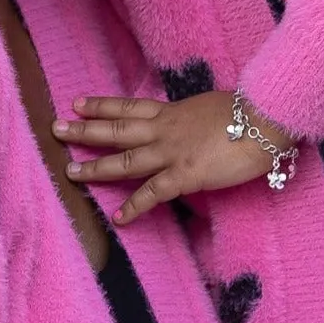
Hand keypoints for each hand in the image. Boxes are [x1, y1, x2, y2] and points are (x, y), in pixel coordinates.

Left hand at [53, 89, 280, 225]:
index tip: (77, 103)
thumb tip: (190, 123)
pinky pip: (154, 193)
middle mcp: (165, 130)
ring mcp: (172, 152)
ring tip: (71, 172)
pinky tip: (118, 219)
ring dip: (96, 167)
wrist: (267, 119)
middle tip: (56, 129)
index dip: (101, 105)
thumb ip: (193, 118)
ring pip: (125, 159)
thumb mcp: (211, 108)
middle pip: (117, 130)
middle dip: (85, 130)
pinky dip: (134, 207)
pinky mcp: (186, 175)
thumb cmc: (250, 112)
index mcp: (173, 112)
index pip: (129, 107)